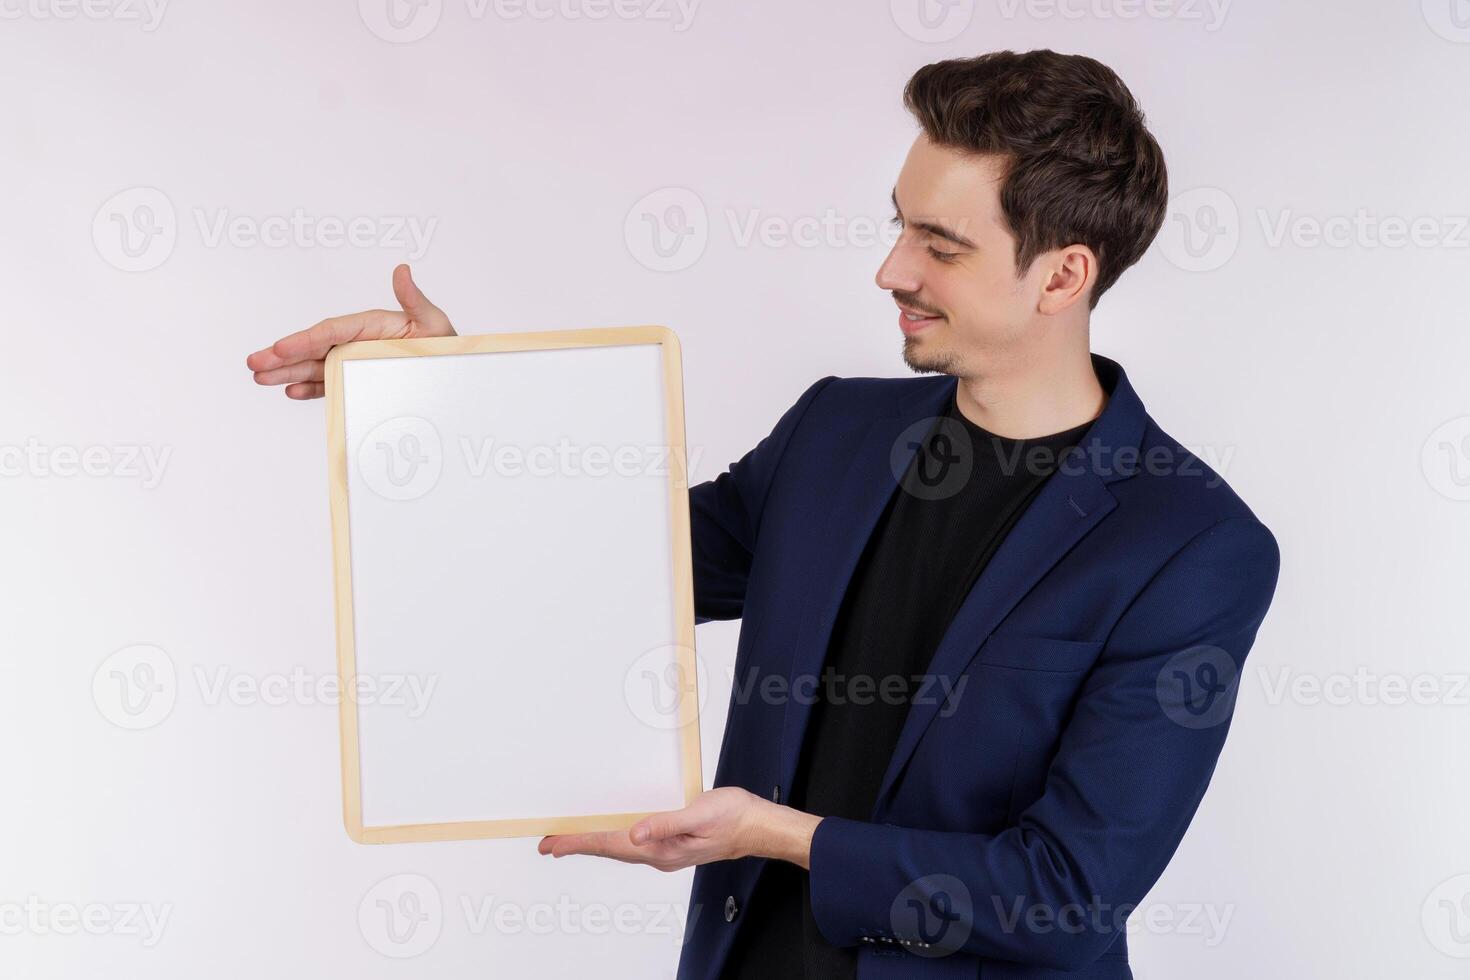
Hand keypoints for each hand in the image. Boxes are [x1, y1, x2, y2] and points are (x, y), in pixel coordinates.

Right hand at [245, 263, 455, 399]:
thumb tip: (402, 270)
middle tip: (254, 364)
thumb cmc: (446, 346)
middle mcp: (358, 341)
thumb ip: (414, 300)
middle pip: (315, 348)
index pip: (332, 331)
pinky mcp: (356, 379)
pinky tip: (291, 391)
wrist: (455, 377)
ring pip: (315, 366)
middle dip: (283, 356)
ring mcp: (355, 361)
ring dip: (288, 372)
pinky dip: (310, 388)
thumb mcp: (434, 323)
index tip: (280, 348)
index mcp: (372, 325)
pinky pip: (329, 383)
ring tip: (261, 378)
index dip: (304, 340)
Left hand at [537, 787, 821, 871]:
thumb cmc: (735, 818)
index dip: (579, 842)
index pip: (611, 845)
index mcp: (663, 849)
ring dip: (593, 843)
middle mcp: (660, 854)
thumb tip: (634, 834)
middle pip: (609, 850)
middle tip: (548, 844)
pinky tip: (611, 834)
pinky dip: (614, 838)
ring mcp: (666, 851)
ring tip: (569, 841)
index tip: (553, 843)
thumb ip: (665, 824)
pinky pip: (634, 842)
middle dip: (577, 846)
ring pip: (620, 848)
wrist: (760, 826)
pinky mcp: (672, 842)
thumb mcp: (699, 814)